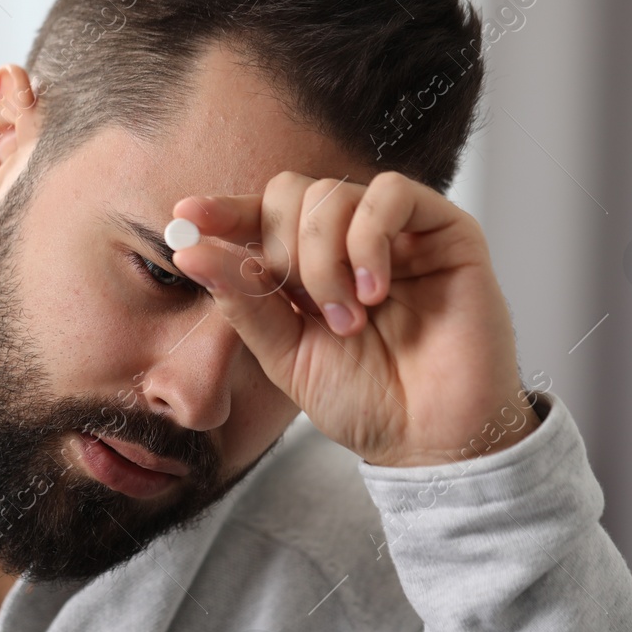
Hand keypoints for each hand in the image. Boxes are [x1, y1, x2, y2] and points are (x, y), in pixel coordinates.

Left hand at [169, 171, 539, 467]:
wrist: (430, 439)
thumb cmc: (366, 401)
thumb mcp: (286, 354)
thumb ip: (243, 302)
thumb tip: (190, 249)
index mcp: (307, 268)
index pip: (260, 216)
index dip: (224, 210)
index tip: (187, 215)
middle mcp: (350, 242)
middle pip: (292, 193)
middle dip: (286, 252)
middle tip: (310, 312)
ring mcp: (397, 233)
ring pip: (333, 193)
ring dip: (325, 259)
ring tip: (348, 318)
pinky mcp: (445, 230)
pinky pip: (389, 194)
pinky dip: (368, 238)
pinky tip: (373, 289)